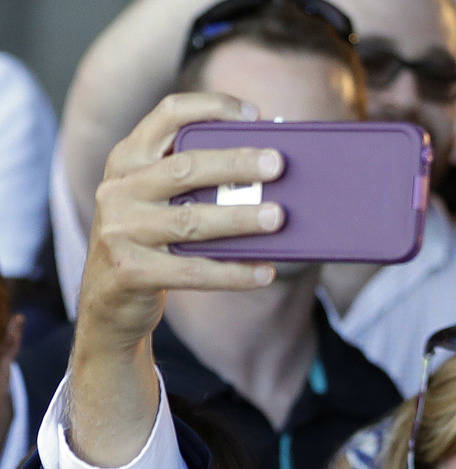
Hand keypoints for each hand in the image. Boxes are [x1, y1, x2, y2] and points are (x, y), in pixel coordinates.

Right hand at [79, 91, 284, 348]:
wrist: (108, 304)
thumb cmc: (151, 246)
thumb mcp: (160, 205)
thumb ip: (194, 187)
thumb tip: (264, 180)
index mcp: (128, 160)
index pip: (168, 116)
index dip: (210, 108)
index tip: (253, 114)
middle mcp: (119, 189)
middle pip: (184, 168)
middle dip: (235, 164)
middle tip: (277, 165)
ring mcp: (120, 230)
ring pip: (190, 220)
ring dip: (239, 218)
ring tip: (278, 217)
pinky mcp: (131, 271)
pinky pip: (193, 271)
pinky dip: (233, 273)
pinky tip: (265, 272)